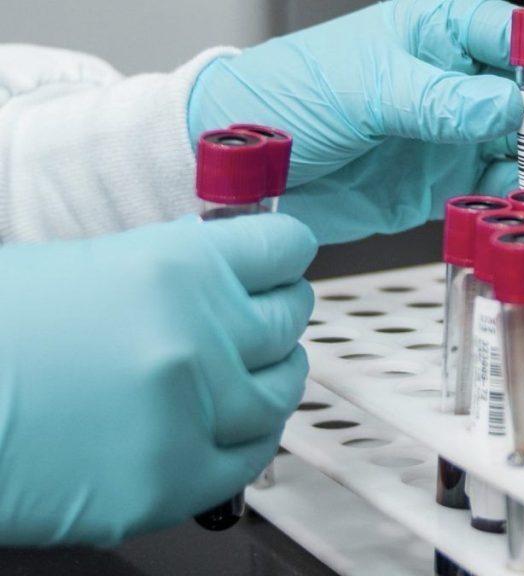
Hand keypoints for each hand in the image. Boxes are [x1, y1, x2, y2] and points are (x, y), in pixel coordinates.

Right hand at [0, 214, 316, 545]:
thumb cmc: (1, 333)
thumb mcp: (91, 267)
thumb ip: (177, 270)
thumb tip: (235, 274)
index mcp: (175, 266)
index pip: (285, 249)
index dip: (284, 255)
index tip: (281, 263)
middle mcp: (196, 336)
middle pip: (290, 318)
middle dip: (276, 314)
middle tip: (259, 319)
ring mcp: (191, 413)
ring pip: (282, 388)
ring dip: (272, 376)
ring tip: (251, 373)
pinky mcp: (174, 480)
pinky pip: (253, 454)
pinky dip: (251, 435)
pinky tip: (234, 424)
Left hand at [187, 0, 523, 243]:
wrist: (240, 168)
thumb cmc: (286, 97)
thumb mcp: (366, 89)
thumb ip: (439, 100)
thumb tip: (506, 106)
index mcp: (432, 32)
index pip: (509, 31)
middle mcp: (448, 81)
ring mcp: (446, 133)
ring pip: (517, 141)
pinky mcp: (437, 182)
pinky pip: (489, 184)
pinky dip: (511, 192)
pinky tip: (519, 197)